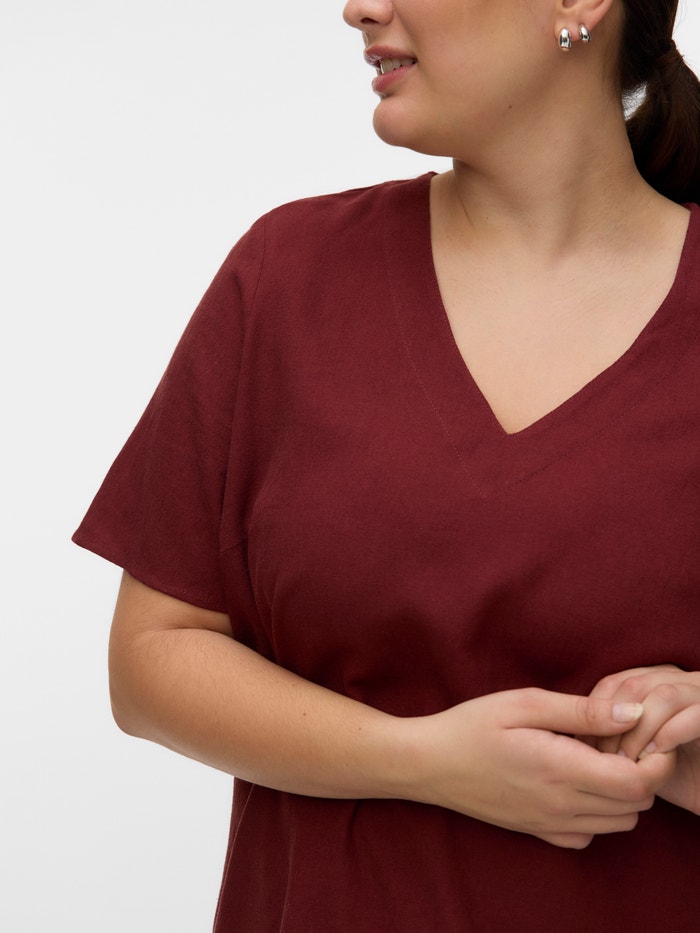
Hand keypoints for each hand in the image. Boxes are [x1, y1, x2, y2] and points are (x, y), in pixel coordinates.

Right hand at [401, 687, 673, 848]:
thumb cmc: (472, 725)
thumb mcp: (524, 703)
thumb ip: (581, 711)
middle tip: (616, 738)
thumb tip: (631, 715)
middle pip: (636, 806)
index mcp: (561, 769)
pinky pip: (589, 835)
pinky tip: (576, 782)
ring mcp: (550, 824)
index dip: (654, 759)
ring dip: (622, 793)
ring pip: (618, 823)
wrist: (428, 763)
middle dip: (641, 773)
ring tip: (596, 757)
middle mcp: (561, 805)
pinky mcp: (538, 832)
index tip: (641, 732)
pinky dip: (598, 813)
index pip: (638, 783)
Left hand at [588, 666, 699, 814]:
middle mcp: (678, 678)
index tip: (584, 747)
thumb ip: (606, 732)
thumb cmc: (672, 774)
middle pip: (634, 685)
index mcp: (654, 678)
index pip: (612, 683)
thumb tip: (569, 731)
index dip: (594, 714)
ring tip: (629, 762)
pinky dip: (670, 734)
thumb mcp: (633, 750)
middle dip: (613, 724)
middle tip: (604, 759)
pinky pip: (695, 714)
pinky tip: (656, 757)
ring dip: (639, 731)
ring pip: (663, 695)